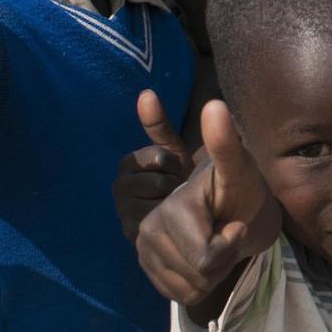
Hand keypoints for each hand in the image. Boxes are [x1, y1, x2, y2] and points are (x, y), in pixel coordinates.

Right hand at [113, 89, 191, 241]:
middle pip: (156, 183)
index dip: (176, 164)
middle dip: (177, 186)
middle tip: (182, 190)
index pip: (157, 157)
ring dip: (176, 207)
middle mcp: (121, 189)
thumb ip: (159, 125)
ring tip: (181, 207)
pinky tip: (179, 223)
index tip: (179, 169)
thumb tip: (145, 93)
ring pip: (156, 206)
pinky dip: (174, 225)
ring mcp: (126, 214)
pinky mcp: (135, 238)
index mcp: (129, 164)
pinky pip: (158, 229)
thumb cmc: (192, 178)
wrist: (211, 216)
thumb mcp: (177, 151)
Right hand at [135, 100, 278, 310]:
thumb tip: (215, 104)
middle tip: (222, 232)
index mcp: (169, 205)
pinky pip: (180, 295)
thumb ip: (225, 142)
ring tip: (213, 242)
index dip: (229, 245)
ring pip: (190, 288)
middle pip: (198, 275)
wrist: (231, 210)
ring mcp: (142, 248)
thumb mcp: (239, 168)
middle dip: (221, 259)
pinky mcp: (146, 266)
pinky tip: (201, 260)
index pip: (206, 258)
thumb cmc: (240, 188)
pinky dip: (199, 284)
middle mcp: (144, 226)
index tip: (232, 222)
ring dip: (212, 272)